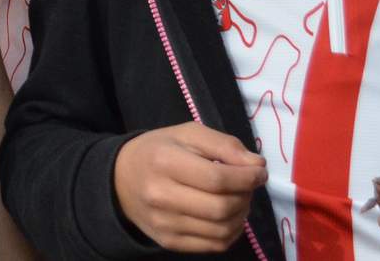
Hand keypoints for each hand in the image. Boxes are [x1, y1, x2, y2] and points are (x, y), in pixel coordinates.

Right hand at [111, 123, 264, 251]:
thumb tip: (257, 166)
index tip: (260, 172)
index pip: (217, 178)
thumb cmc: (159, 150)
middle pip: (221, 208)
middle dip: (246, 196)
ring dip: (241, 215)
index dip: (247, 178)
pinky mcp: (169, 242)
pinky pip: (214, 245)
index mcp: (164, 161)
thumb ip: (225, 145)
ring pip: (221, 230)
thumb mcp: (188, 134)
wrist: (120, 180)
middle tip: (248, 185)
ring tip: (238, 199)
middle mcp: (161, 196)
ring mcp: (164, 223)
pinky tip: (228, 216)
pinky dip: (231, 232)